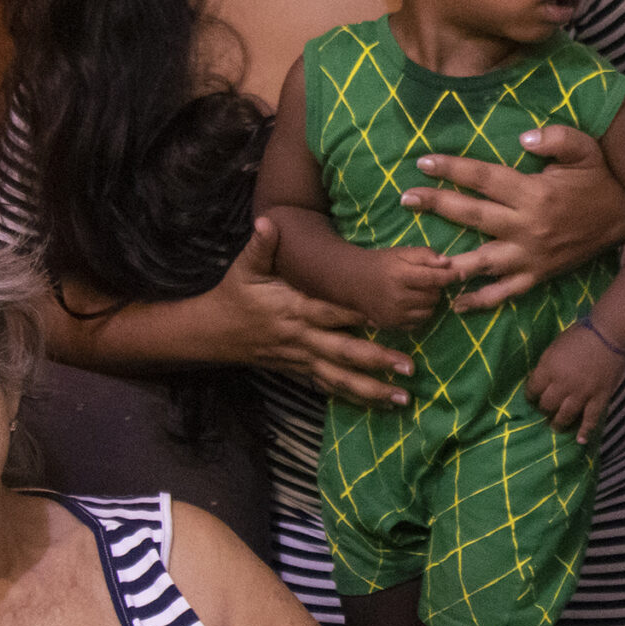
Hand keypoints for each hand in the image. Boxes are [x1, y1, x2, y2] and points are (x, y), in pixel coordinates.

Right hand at [203, 219, 413, 408]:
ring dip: (373, 390)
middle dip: (376, 361)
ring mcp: (302, 360)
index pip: (328, 313)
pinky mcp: (301, 373)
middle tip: (409, 368)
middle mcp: (302, 339)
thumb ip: (261, 246)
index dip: (354, 316)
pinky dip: (356, 398)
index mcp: (293, 310)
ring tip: (403, 397)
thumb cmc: (236, 295)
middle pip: (343, 352)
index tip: (384, 319)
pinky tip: (381, 404)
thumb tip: (268, 221)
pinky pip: (331, 387)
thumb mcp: (245, 268)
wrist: (216, 332)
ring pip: (341, 378)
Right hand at [355, 246, 454, 331]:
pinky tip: (412, 305)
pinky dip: (420, 315)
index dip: (450, 277)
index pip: (434, 279)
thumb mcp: (402, 252)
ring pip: (428, 312)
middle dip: (436, 289)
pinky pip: (418, 324)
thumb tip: (448, 263)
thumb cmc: (382, 263)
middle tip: (429, 282)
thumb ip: (425, 255)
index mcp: (400, 275)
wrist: (353, 280)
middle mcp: (397, 297)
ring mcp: (394, 314)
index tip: (460, 274)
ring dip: (430, 303)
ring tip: (420, 293)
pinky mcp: (391, 325)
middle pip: (433, 297)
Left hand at [405, 127, 624, 313]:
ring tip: (419, 260)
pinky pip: (505, 292)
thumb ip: (556, 138)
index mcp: (534, 193)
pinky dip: (480, 300)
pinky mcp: (537, 275)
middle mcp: (528, 227)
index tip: (423, 163)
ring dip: (449, 261)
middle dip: (436, 206)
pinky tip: (456, 302)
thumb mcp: (586, 149)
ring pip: (481, 261)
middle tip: (405, 198)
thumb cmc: (600, 179)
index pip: (484, 179)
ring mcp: (531, 256)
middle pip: (472, 216)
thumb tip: (523, 138)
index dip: (452, 170)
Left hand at [526, 324, 624, 443]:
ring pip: (565, 416)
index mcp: (549, 368)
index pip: (532, 389)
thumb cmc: (581, 334)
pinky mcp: (599, 398)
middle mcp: (563, 384)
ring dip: (558, 423)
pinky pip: (591, 419)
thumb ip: (547, 364)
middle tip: (545, 410)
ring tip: (556, 426)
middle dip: (544, 409)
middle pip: (547, 405)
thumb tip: (540, 378)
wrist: (611, 333)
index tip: (533, 396)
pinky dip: (585, 431)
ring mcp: (582, 393)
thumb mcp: (555, 345)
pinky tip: (580, 441)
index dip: (531, 395)